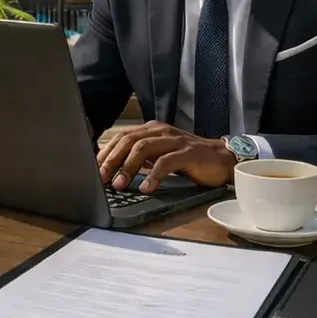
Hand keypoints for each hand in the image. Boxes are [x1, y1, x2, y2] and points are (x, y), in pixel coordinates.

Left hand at [95, 121, 235, 193]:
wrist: (222, 159)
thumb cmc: (189, 159)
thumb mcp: (160, 155)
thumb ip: (141, 158)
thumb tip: (114, 169)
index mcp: (152, 130)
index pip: (122, 136)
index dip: (106, 152)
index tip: (94, 170)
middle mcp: (161, 131)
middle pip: (129, 140)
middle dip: (112, 160)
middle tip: (102, 178)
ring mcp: (174, 141)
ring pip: (144, 148)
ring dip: (128, 167)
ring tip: (119, 184)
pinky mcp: (188, 153)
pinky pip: (166, 162)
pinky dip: (153, 175)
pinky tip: (146, 187)